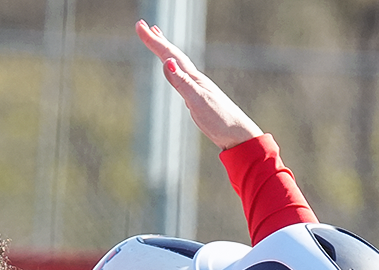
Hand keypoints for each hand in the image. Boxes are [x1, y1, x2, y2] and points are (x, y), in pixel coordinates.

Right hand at [137, 19, 262, 150]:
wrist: (238, 134)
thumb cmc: (220, 119)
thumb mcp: (198, 101)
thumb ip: (182, 82)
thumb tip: (166, 62)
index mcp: (193, 78)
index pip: (169, 55)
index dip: (153, 41)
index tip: (140, 27)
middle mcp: (194, 78)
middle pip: (172, 54)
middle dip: (156, 40)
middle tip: (142, 26)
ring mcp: (195, 86)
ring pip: (176, 61)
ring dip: (164, 49)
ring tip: (157, 37)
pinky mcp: (196, 96)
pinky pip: (180, 74)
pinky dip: (173, 65)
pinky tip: (172, 66)